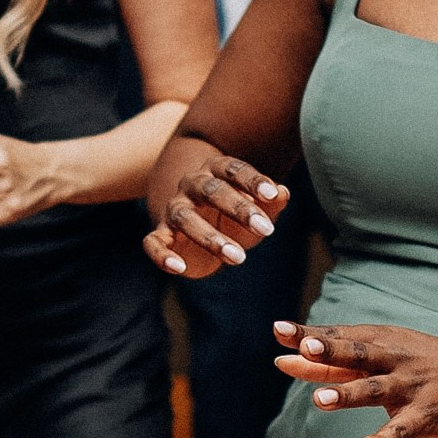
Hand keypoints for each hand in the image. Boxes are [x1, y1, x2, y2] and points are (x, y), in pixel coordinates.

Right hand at [144, 153, 288, 278]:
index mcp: (216, 172)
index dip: (253, 181)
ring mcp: (174, 209)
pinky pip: (154, 242)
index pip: (234, 169)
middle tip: (265, 230)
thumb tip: (283, 193)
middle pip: (211, 191)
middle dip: (238, 209)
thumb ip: (271, 201)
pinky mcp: (161, 234)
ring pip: (185, 217)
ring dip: (210, 237)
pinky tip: (178, 268)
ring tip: (238, 258)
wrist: (201, 230)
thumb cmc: (235, 216)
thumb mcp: (257, 208)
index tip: (272, 194)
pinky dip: (162, 255)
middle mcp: (192, 185)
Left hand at [272, 319, 437, 437]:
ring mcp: (411, 387)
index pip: (338, 338)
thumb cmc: (425, 363)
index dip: (308, 337)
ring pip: (375, 389)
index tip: (278, 331)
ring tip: (320, 401)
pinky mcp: (428, 414)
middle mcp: (393, 361)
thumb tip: (282, 361)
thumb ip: (331, 364)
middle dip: (330, 350)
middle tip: (303, 347)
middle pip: (356, 354)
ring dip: (348, 394)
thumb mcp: (382, 356)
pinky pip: (403, 428)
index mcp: (379, 344)